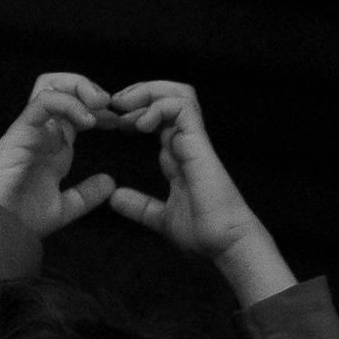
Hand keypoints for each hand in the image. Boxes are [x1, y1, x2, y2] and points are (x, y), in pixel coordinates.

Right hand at [0, 73, 119, 237]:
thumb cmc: (18, 222)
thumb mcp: (63, 208)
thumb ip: (85, 195)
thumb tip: (109, 182)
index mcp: (50, 147)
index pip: (75, 112)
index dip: (99, 111)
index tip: (118, 123)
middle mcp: (41, 133)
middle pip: (61, 88)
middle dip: (88, 88)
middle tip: (111, 106)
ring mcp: (30, 130)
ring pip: (51, 85)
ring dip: (80, 86)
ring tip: (101, 104)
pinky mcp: (21, 131)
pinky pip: (44, 101)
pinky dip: (69, 102)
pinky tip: (88, 121)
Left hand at [103, 82, 293, 302]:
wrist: (225, 246)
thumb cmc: (203, 235)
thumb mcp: (161, 217)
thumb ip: (140, 206)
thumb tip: (115, 198)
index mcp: (179, 155)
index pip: (159, 117)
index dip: (135, 112)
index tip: (113, 122)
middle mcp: (187, 143)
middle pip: (169, 96)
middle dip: (140, 92)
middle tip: (115, 104)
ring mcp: (195, 141)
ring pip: (178, 94)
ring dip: (149, 93)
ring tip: (125, 106)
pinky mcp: (200, 145)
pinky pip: (182, 108)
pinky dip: (159, 107)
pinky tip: (140, 124)